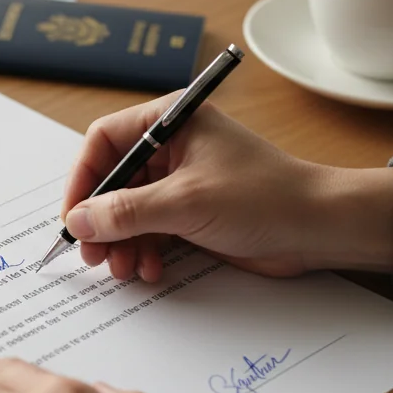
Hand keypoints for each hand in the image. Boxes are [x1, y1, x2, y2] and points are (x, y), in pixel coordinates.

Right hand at [61, 93, 392, 280]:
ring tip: (124, 269)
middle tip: (93, 255)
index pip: (105, 141)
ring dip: (122, 243)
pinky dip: (145, 252)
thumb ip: (126, 212)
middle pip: (114, 181)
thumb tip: (77, 221)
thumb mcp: (185, 202)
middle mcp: (173, 147)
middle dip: (101, 221)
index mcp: (170, 122)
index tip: (73, 218)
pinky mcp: (193, 213)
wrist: (319, 228)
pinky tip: (151, 270)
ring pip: (130, 211)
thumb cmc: (264, 197)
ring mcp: (182, 181)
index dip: (83, 180)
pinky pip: (152, 231)